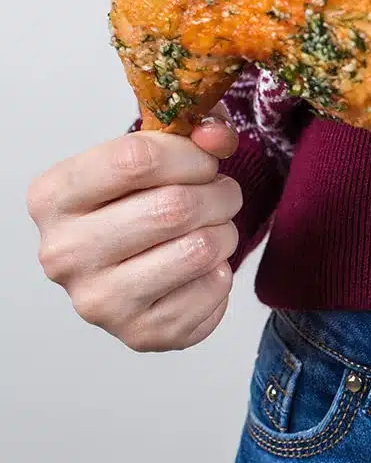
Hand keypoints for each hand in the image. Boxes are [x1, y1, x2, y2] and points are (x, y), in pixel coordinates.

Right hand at [28, 106, 242, 351]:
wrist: (138, 265)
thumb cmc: (143, 201)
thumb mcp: (160, 151)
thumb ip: (195, 128)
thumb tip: (217, 135)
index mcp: (53, 196)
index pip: (136, 159)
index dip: (190, 154)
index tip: (204, 160)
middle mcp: (63, 253)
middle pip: (173, 208)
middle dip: (219, 193)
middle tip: (223, 194)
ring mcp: (98, 301)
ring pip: (199, 249)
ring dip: (226, 232)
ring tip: (214, 228)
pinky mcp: (140, 334)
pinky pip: (212, 291)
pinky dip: (223, 273)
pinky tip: (201, 269)